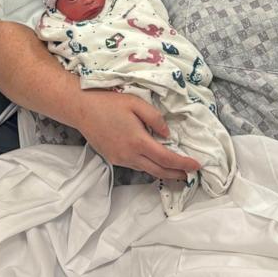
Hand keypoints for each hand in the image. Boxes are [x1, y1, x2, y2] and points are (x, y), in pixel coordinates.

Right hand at [74, 89, 200, 179]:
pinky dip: (148, 166)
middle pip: (158, 171)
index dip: (183, 164)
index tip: (197, 166)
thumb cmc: (108, 102)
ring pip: (146, 170)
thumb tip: (168, 135)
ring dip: (162, 172)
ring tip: (175, 169)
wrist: (80, 108)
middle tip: (189, 174)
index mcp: (138, 141)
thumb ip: (155, 119)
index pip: (167, 159)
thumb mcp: (136, 103)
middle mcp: (129, 155)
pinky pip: (135, 166)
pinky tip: (153, 161)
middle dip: (176, 174)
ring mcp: (120, 159)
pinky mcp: (112, 158)